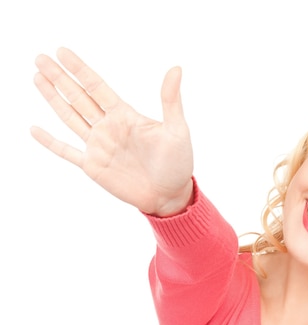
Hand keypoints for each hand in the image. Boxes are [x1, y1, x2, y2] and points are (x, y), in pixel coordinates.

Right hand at [31, 48, 193, 215]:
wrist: (171, 195)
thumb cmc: (178, 163)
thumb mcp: (177, 130)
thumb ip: (170, 100)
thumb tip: (176, 68)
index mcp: (125, 115)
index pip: (96, 86)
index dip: (79, 69)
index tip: (61, 51)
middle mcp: (108, 127)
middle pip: (79, 97)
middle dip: (59, 77)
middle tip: (40, 58)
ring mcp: (99, 146)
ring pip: (70, 117)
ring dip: (53, 99)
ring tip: (37, 77)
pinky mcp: (93, 166)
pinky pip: (66, 151)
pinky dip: (50, 142)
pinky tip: (34, 128)